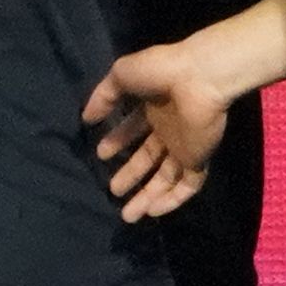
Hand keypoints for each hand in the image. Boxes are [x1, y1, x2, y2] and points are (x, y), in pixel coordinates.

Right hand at [89, 40, 234, 219]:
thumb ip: (103, 96)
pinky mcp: (199, 158)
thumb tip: (87, 118)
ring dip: (147, 196)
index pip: (134, 128)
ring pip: (166, 177)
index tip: (102, 154)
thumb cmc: (161, 71)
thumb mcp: (122, 74)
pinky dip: (171, 200)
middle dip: (130, 174)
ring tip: (127, 215)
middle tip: (113, 189)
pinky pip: (188, 185)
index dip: (118, 141)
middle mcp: (169, 128)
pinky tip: (152, 212)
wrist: (198, 78)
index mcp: (154, 106)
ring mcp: (185, 145)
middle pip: (148, 158)